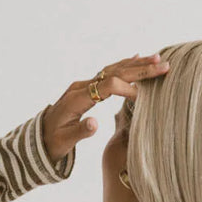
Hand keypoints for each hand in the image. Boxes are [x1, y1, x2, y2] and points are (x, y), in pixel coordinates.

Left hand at [41, 51, 170, 165]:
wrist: (38, 138)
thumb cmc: (52, 143)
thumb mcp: (64, 142)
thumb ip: (80, 132)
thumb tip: (95, 124)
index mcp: (77, 99)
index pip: (107, 86)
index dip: (126, 88)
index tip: (143, 96)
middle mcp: (81, 87)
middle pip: (114, 72)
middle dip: (139, 68)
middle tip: (162, 65)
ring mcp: (84, 85)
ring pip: (113, 69)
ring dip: (136, 64)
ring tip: (156, 58)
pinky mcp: (86, 87)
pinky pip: (108, 73)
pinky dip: (124, 66)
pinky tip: (137, 58)